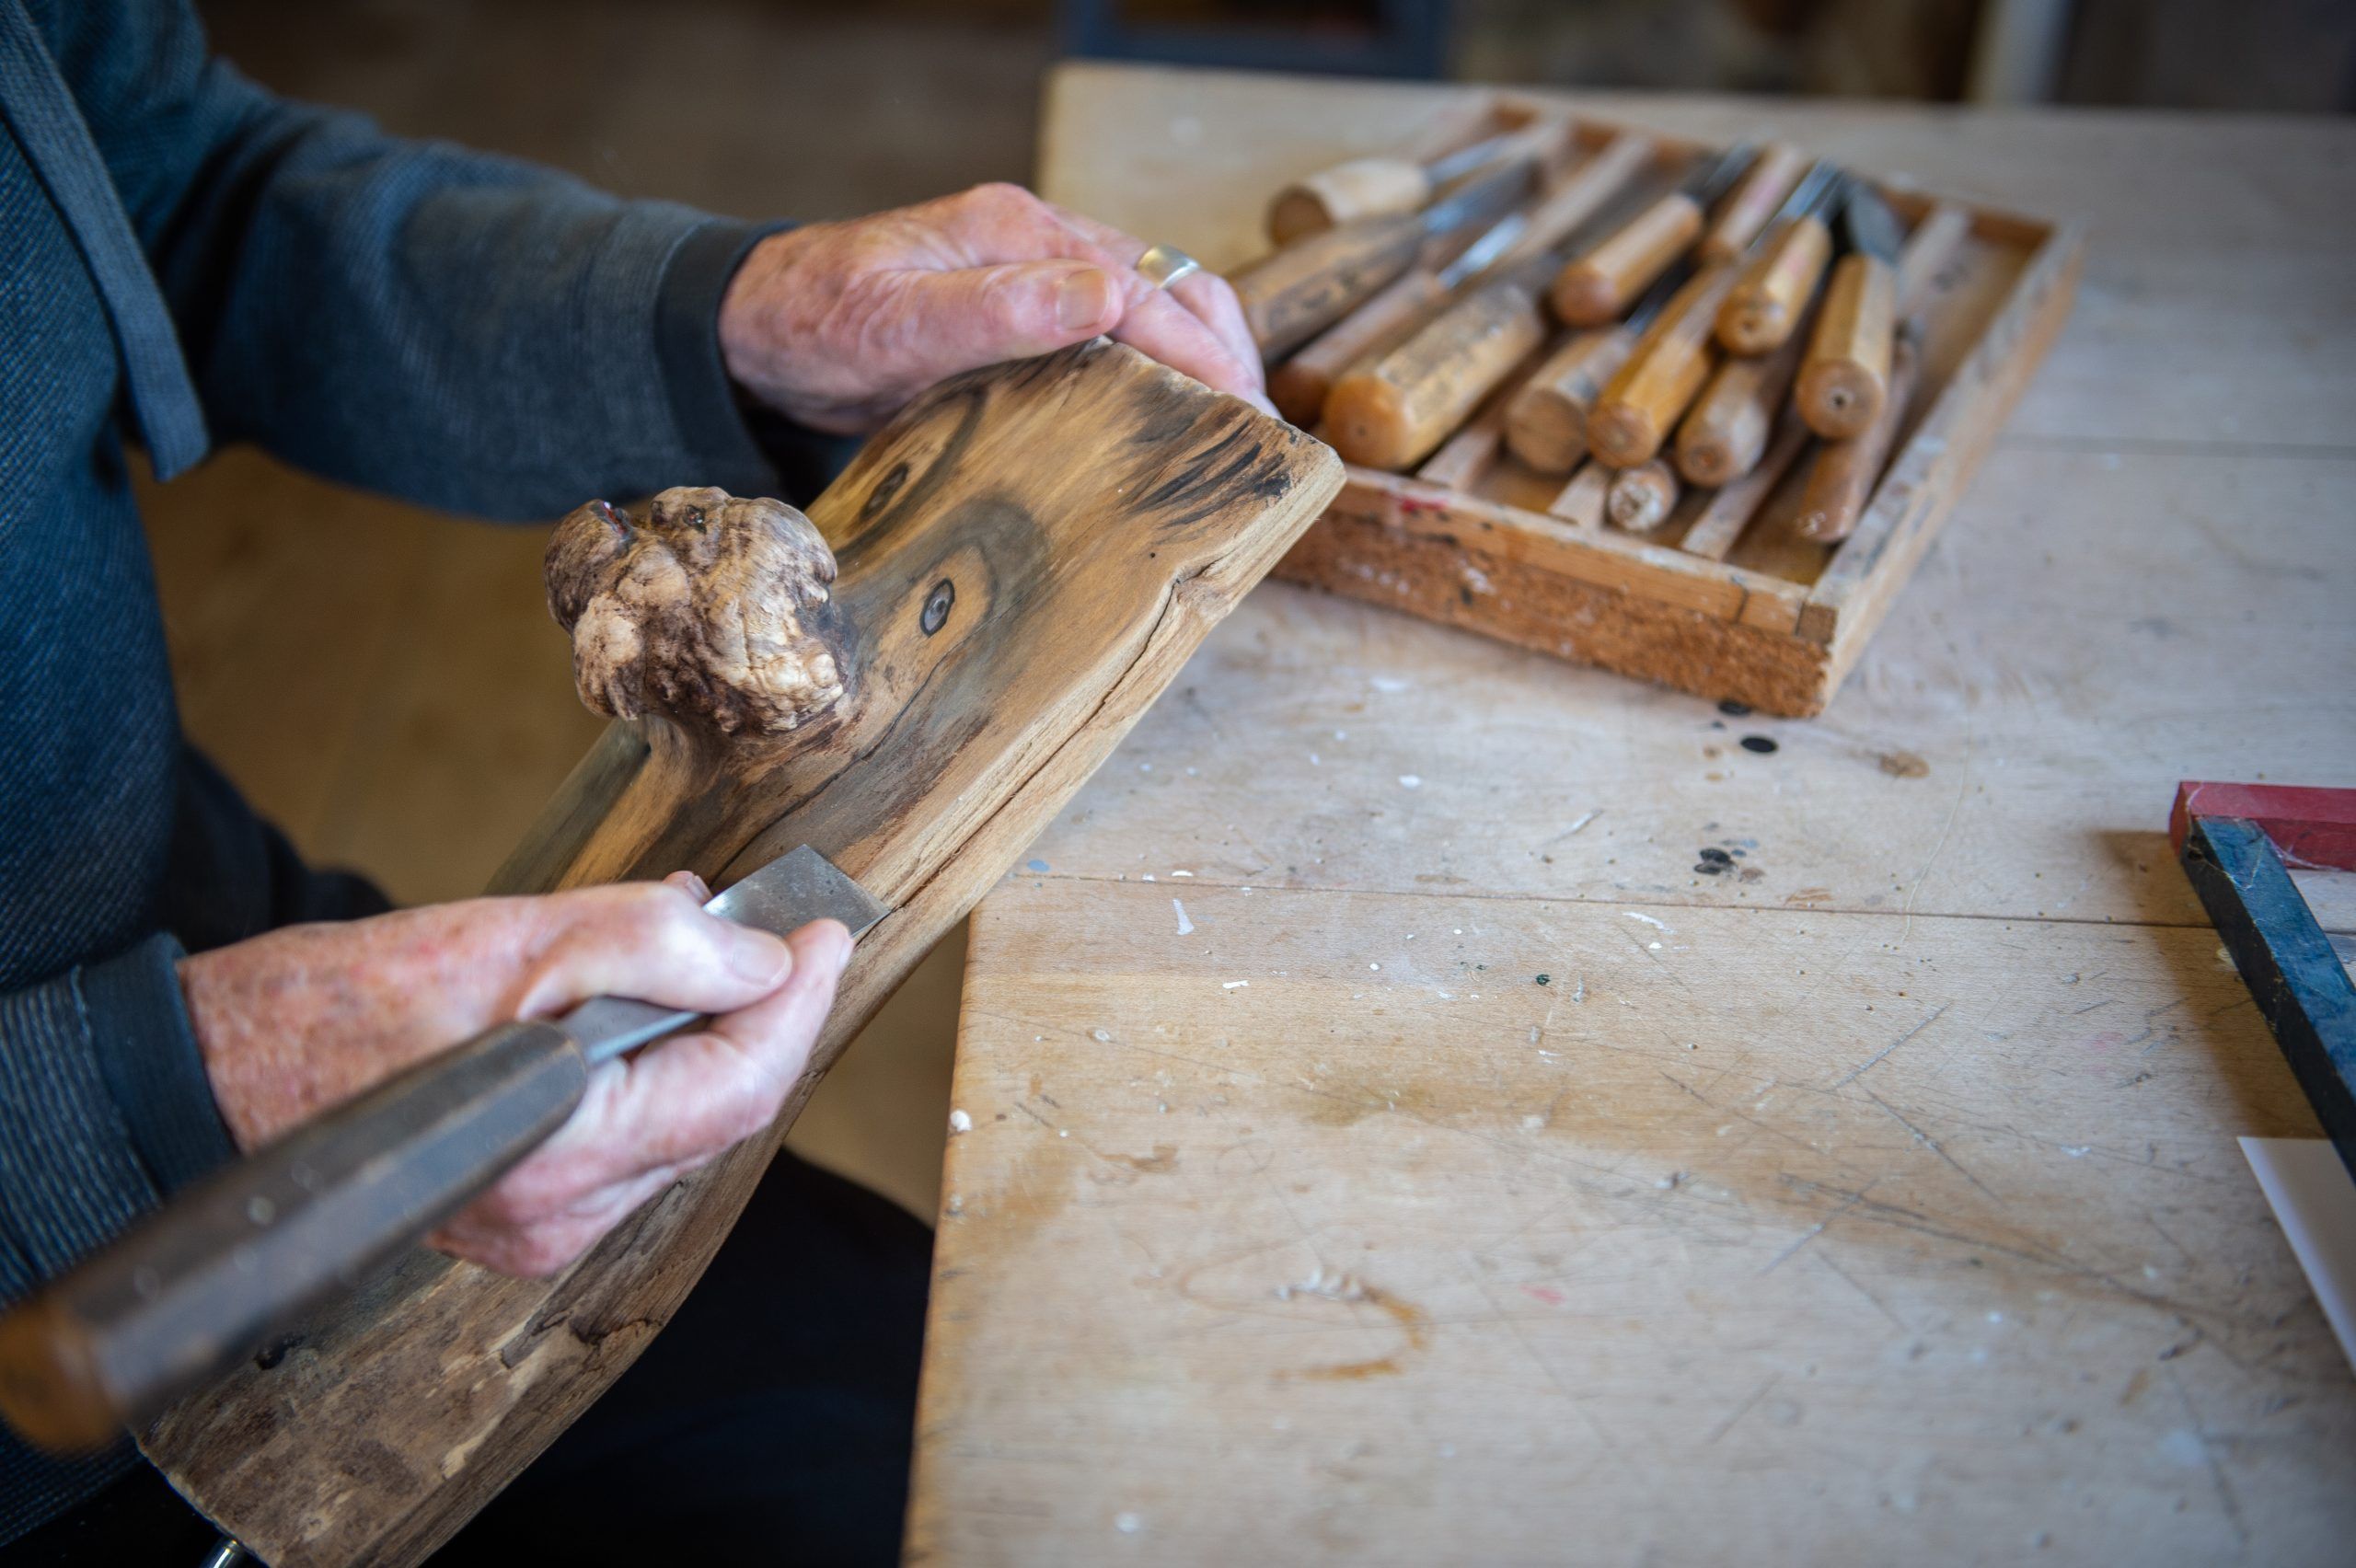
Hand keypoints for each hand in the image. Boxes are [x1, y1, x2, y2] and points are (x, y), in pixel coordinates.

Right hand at [178, 874, 848, 1276]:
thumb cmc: (350, 1006)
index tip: (825, 933)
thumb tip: (762, 960)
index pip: (739, 1087)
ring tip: (705, 952)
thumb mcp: (513, 940)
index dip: (798, 1004)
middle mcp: (562, 1215)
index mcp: (562, 1152)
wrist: (233, 1071)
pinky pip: (632, 1139)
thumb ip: (651, 945)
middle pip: (720, 1109)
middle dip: (761, 1015)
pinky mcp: (525, 1218)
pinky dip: (655, 1067)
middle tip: (776, 931)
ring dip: (709, 1036)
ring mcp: (544, 1230)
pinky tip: (641, 1005)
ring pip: (682, 1124)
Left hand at [718, 182, 1268, 432]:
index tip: (1242, 408)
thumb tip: (1108, 297)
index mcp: (1020, 232)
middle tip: (1261, 428)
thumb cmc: (816, 322)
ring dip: (1201, 357)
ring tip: (1237, 426)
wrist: (755, 335)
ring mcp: (1032, 279)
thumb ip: (1001, 309)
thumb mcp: (900, 322)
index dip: (1200, 350)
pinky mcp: (1020, 319)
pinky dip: (1158, 369)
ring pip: (1148, 307)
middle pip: (1165, 284)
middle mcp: (1037, 245)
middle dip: (1225, 348)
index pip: (1140, 288)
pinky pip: (1111, 334)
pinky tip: (1171, 417)